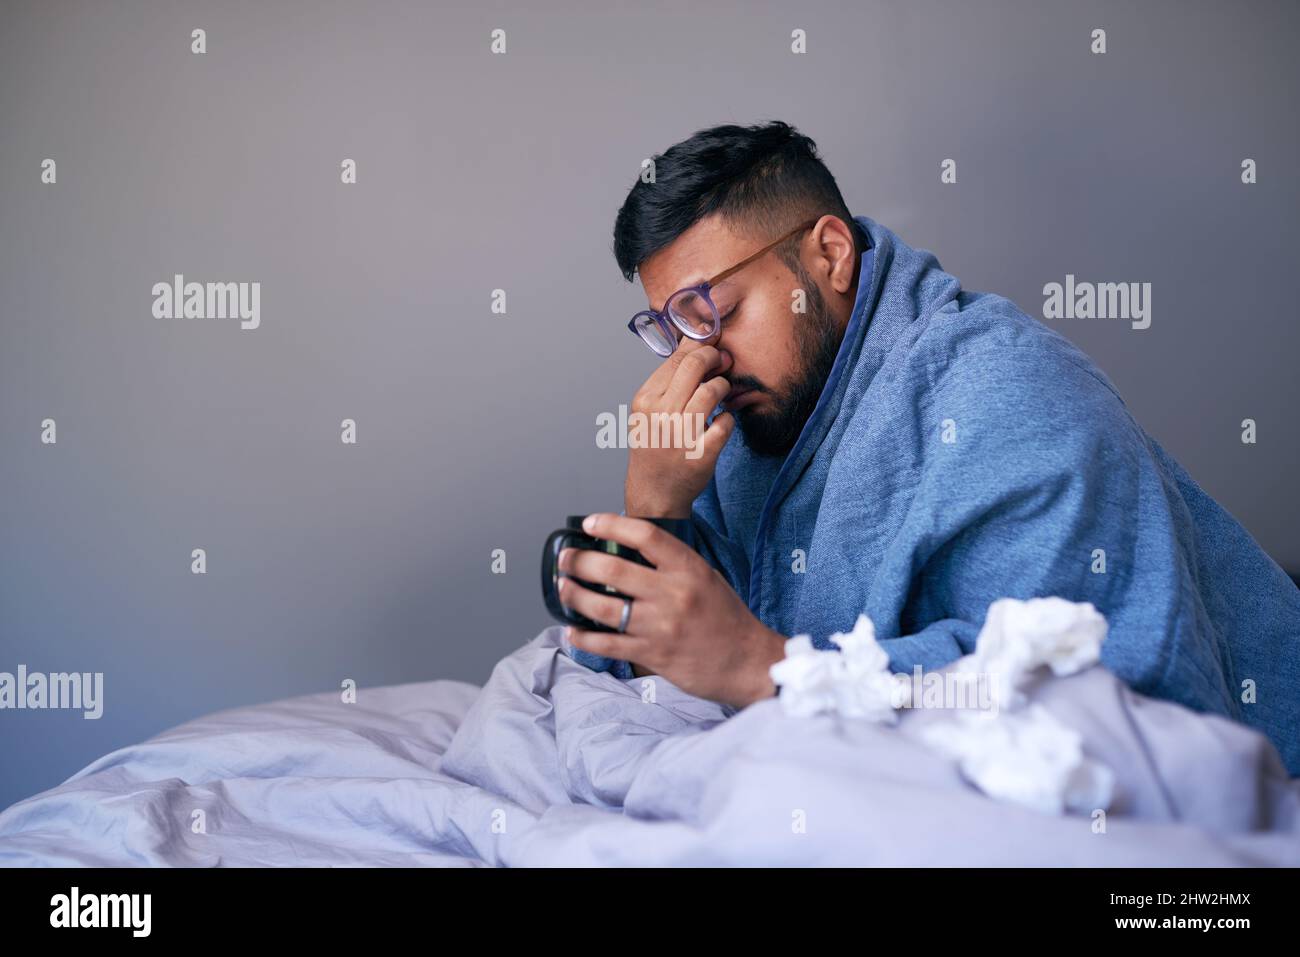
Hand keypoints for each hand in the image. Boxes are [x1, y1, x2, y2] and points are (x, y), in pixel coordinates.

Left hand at [557, 513, 785, 709]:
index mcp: (689, 569)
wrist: (748, 662)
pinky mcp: (653, 655)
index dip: (611, 525)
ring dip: (574, 595)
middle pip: (612, 568)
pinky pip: (607, 644)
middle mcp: (673, 594)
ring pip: (603, 606)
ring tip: (563, 587)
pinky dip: (584, 636)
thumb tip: (631, 548)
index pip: (645, 535)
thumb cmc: (727, 619)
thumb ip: (672, 564)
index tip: (590, 523)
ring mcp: (661, 626)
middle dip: (579, 561)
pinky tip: (573, 629)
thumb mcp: (707, 578)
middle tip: (566, 558)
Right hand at [624, 338, 736, 517]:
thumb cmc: (654, 448)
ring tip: (722, 393)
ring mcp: (681, 435)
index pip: (676, 358)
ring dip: (724, 387)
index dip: (700, 346)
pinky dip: (728, 419)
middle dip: (715, 357)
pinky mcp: (701, 454)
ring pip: (713, 391)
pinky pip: (726, 422)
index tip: (713, 344)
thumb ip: (669, 381)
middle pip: (695, 366)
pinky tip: (721, 423)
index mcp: (645, 400)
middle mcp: (660, 415)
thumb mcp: (648, 411)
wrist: (654, 493)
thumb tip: (695, 343)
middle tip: (724, 361)